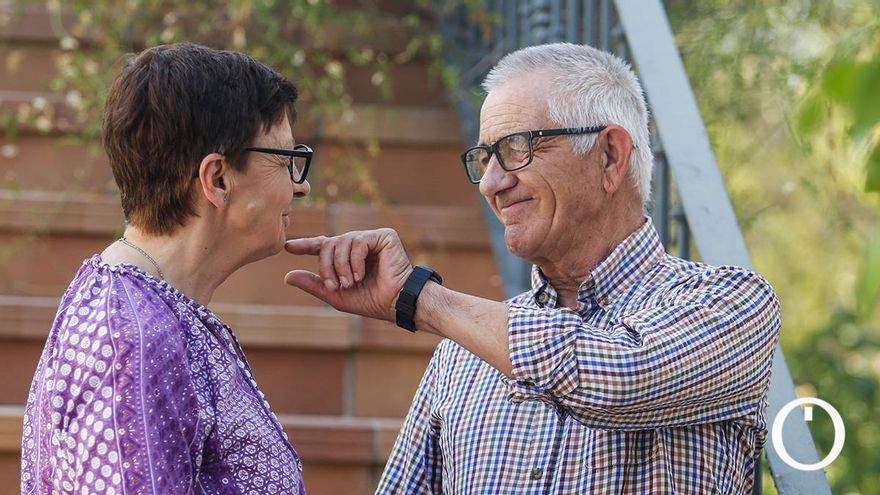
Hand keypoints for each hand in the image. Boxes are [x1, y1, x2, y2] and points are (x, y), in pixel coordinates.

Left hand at [284, 228, 412, 321]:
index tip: (289, 247)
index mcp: (347, 256)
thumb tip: (287, 276)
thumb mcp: (336, 294)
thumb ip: (314, 284)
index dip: (306, 245)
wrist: (396, 303)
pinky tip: (360, 275)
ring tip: (350, 283)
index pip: (323, 245)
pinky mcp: (384, 236)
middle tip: (335, 286)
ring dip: (341, 266)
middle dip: (326, 266)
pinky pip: (358, 241)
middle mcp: (358, 244)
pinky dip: (355, 260)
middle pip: (329, 243)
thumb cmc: (371, 301)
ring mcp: (371, 238)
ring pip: (342, 241)